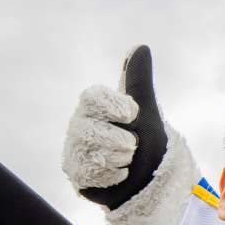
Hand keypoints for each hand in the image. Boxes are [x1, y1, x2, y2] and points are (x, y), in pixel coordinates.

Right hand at [62, 45, 171, 209]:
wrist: (149, 177)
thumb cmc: (145, 139)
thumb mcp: (146, 109)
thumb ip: (139, 80)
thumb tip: (140, 47)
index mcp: (94, 107)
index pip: (93, 98)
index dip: (113, 105)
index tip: (134, 113)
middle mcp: (79, 126)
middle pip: (89, 129)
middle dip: (118, 140)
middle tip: (132, 144)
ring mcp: (75, 150)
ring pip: (89, 153)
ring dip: (117, 158)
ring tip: (127, 158)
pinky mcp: (77, 174)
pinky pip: (89, 174)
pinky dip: (111, 175)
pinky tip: (120, 173)